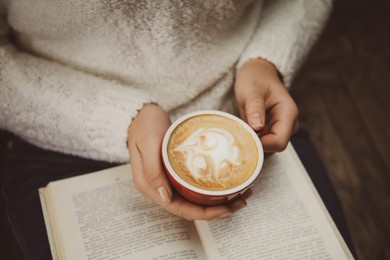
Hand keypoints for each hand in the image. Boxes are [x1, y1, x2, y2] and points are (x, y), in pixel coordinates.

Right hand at [127, 104, 250, 219]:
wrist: (140, 113)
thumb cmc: (144, 125)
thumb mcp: (148, 144)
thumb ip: (153, 170)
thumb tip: (165, 198)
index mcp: (149, 186)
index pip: (179, 209)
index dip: (205, 213)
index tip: (227, 208)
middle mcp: (158, 188)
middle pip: (190, 207)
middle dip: (216, 209)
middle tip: (241, 201)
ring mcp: (167, 181)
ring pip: (194, 199)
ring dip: (217, 201)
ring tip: (240, 195)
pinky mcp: (174, 173)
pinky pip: (193, 187)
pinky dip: (210, 189)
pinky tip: (226, 185)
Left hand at [235, 58, 298, 151]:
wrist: (258, 74)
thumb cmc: (255, 79)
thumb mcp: (251, 90)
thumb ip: (255, 108)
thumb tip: (257, 127)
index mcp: (288, 113)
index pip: (279, 141)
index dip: (262, 144)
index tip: (245, 137)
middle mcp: (288, 124)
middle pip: (274, 147)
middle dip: (256, 145)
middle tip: (239, 135)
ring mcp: (281, 129)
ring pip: (268, 148)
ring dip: (253, 144)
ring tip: (240, 132)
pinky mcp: (272, 131)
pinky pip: (263, 143)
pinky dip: (253, 141)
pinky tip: (243, 132)